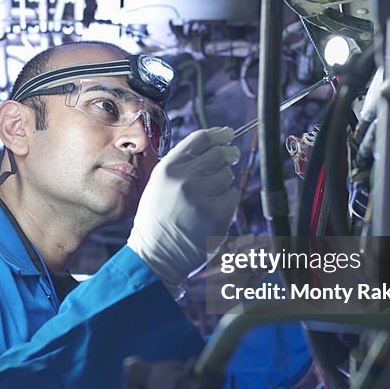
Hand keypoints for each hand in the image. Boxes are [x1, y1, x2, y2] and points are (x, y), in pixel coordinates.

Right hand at [127, 127, 239, 296]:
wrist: (156, 254)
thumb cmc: (157, 220)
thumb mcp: (159, 184)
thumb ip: (182, 165)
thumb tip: (215, 146)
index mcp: (168, 169)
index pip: (200, 139)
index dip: (218, 134)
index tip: (228, 134)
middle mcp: (185, 179)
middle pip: (219, 154)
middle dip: (228, 154)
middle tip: (233, 156)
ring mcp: (202, 196)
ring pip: (227, 176)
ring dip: (223, 184)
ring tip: (207, 198)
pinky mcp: (217, 214)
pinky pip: (232, 197)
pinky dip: (225, 203)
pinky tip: (210, 213)